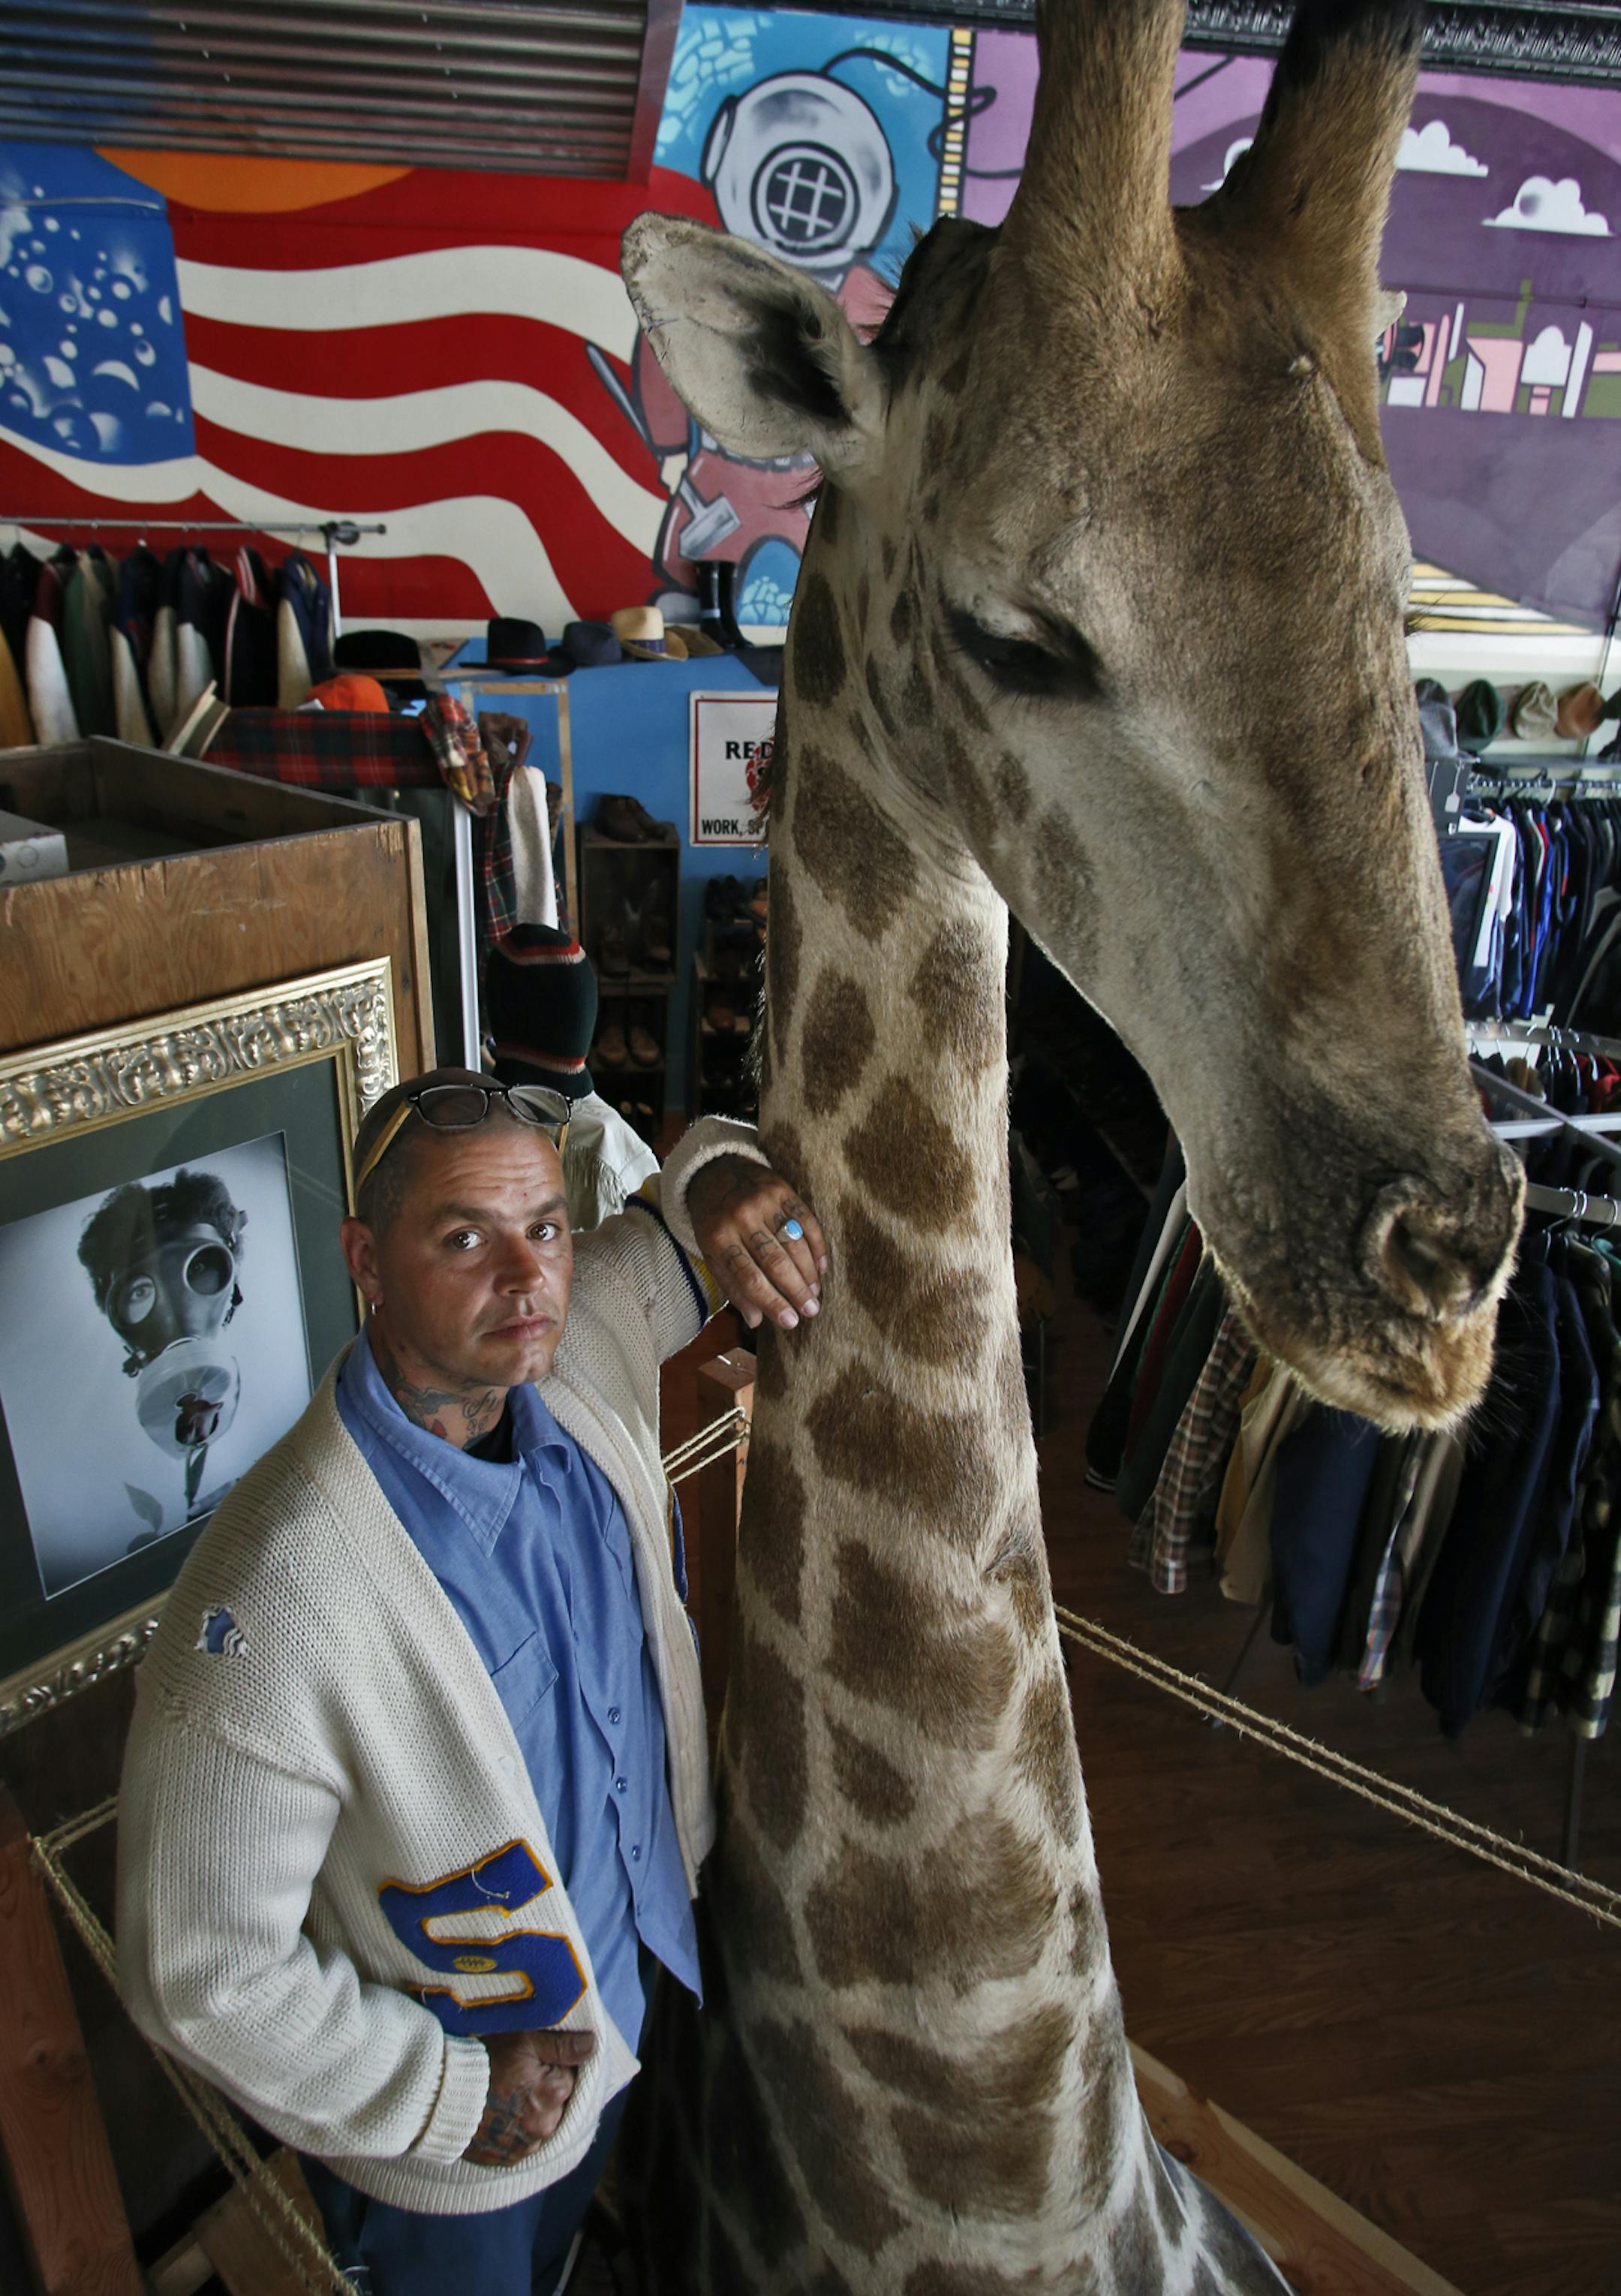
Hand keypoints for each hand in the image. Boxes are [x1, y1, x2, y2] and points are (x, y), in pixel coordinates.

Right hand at [462, 2027, 595, 2166]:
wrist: (439, 2094)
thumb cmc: (482, 2059)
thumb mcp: (524, 2039)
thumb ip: (563, 2043)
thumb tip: (593, 2046)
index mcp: (555, 2093)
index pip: (569, 2074)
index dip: (550, 2063)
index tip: (529, 2059)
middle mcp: (545, 2125)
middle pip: (555, 2102)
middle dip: (542, 2089)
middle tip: (514, 2076)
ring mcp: (525, 2146)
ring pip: (538, 2123)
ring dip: (528, 2112)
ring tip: (503, 2095)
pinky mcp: (505, 2160)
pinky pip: (519, 2142)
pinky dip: (512, 2130)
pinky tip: (496, 2114)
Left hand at [688, 1155, 827, 1331]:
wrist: (713, 1170)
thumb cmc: (712, 1220)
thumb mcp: (710, 1253)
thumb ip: (732, 1286)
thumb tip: (757, 1321)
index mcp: (718, 1238)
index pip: (749, 1278)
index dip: (773, 1302)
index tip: (791, 1323)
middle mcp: (741, 1218)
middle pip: (775, 1262)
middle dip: (796, 1291)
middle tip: (812, 1311)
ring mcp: (763, 1201)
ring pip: (794, 1243)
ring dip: (809, 1272)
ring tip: (816, 1294)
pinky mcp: (781, 1189)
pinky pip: (806, 1219)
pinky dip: (817, 1245)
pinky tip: (822, 1265)